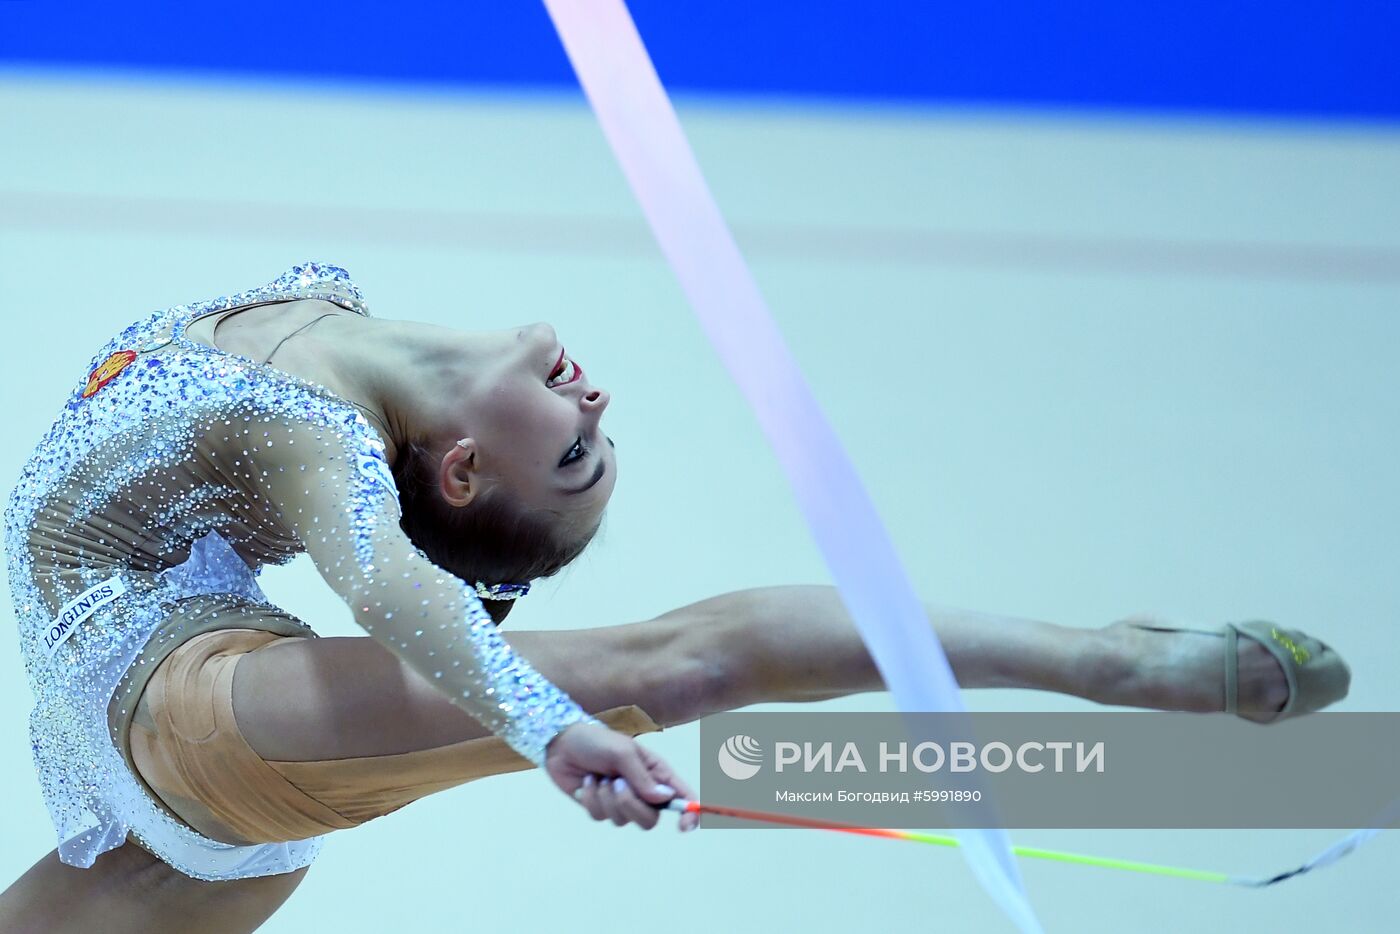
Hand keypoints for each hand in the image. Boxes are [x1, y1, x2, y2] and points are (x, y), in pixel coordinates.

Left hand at [544, 722, 699, 831]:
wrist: (562, 743)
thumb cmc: (597, 740)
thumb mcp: (622, 752)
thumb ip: (643, 777)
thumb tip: (666, 799)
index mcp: (656, 773)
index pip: (681, 796)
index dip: (689, 814)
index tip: (685, 826)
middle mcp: (642, 790)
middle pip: (650, 819)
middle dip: (631, 805)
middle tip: (617, 783)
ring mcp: (621, 801)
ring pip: (623, 820)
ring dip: (607, 798)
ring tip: (599, 776)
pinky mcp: (600, 807)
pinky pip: (600, 817)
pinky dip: (591, 798)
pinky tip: (586, 781)